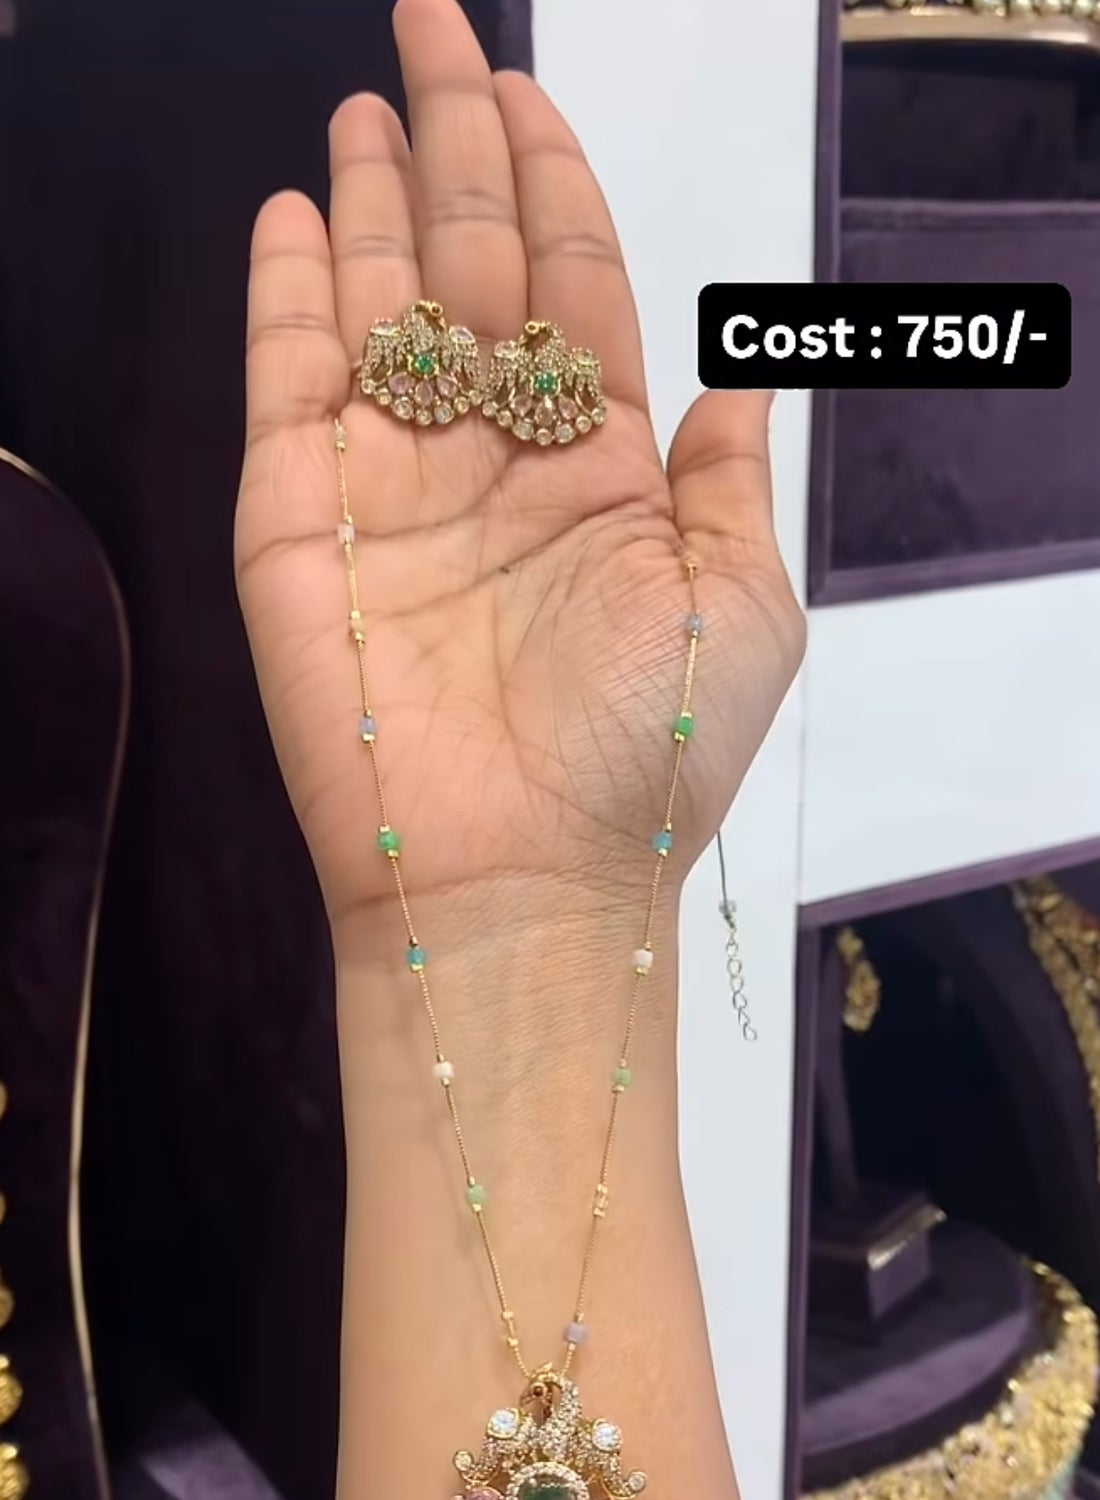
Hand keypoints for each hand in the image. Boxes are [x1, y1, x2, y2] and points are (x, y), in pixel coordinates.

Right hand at [234, 0, 802, 952]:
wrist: (517, 881)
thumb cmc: (644, 759)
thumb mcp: (744, 611)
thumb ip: (733, 482)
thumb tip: (744, 377)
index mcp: (602, 473)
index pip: (572, 290)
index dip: (552, 185)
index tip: (526, 89)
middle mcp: (495, 461)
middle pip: (474, 269)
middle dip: (459, 144)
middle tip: (435, 30)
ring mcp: (390, 487)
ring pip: (381, 308)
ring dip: (379, 200)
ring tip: (371, 101)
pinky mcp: (297, 523)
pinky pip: (288, 383)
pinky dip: (289, 296)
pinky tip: (299, 218)